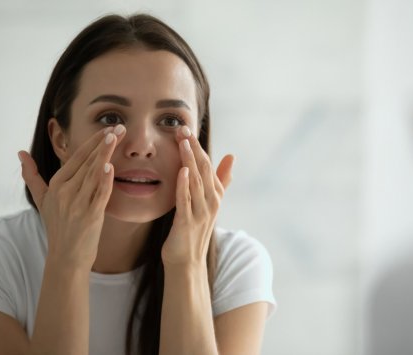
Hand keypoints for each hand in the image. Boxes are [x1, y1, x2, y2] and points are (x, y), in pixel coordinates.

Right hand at [18, 125, 125, 269]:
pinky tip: (109, 167)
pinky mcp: (90, 216)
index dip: (93, 142)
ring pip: (93, 173)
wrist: (66, 256)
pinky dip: (104, 181)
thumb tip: (20, 153)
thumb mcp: (42, 199)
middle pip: (87, 162)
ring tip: (116, 137)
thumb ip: (32, 175)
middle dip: (104, 142)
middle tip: (120, 127)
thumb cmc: (57, 225)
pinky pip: (99, 195)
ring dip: (105, 154)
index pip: (77, 157)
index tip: (108, 128)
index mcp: (57, 184)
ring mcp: (77, 203)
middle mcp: (66, 191)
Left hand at [161, 126, 233, 265]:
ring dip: (189, 161)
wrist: (186, 261)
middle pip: (203, 170)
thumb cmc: (194, 230)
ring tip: (183, 142)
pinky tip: (181, 171)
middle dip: (194, 148)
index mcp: (215, 195)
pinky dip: (184, 185)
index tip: (186, 129)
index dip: (198, 146)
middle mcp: (211, 202)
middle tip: (182, 129)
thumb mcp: (209, 203)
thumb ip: (220, 180)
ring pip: (196, 182)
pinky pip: (186, 200)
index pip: (208, 165)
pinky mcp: (187, 223)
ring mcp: (200, 213)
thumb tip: (231, 156)